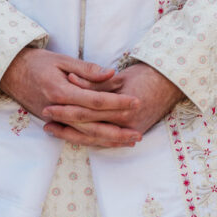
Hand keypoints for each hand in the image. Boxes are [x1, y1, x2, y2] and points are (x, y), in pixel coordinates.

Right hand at [0, 47, 139, 146]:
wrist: (10, 72)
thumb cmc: (37, 62)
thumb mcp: (62, 59)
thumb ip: (87, 69)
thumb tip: (111, 73)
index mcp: (60, 91)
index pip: (94, 101)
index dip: (116, 102)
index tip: (136, 102)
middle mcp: (56, 109)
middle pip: (91, 124)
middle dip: (116, 130)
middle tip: (138, 132)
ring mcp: (52, 119)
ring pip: (84, 134)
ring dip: (108, 139)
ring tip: (129, 141)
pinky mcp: (51, 122)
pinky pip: (74, 135)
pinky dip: (92, 140)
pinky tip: (108, 142)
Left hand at [44, 63, 184, 145]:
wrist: (171, 84)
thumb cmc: (146, 76)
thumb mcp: (119, 76)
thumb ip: (94, 81)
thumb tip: (71, 78)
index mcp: (123, 107)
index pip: (88, 111)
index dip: (66, 109)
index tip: (48, 105)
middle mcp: (127, 123)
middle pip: (89, 128)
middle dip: (65, 125)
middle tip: (45, 120)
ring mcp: (130, 131)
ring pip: (95, 139)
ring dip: (72, 136)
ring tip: (52, 130)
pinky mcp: (131, 134)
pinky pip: (105, 141)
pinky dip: (88, 139)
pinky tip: (72, 136)